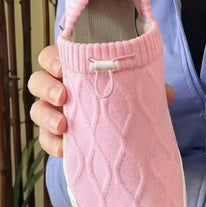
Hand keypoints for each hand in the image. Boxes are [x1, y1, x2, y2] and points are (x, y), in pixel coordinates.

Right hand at [28, 45, 175, 157]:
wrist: (123, 137)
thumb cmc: (124, 102)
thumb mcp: (136, 93)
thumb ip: (148, 89)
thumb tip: (168, 94)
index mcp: (74, 70)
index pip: (51, 57)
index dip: (52, 60)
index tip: (63, 67)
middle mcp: (58, 88)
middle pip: (37, 81)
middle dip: (46, 87)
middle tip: (63, 96)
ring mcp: (53, 113)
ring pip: (36, 110)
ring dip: (46, 116)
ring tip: (64, 125)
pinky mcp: (55, 137)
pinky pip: (45, 139)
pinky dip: (52, 144)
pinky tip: (65, 149)